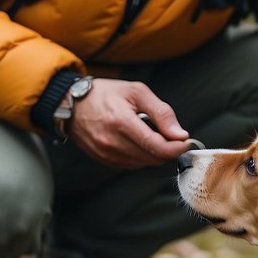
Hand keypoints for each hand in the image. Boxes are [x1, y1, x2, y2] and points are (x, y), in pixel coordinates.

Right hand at [68, 79, 193, 168]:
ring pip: (144, 163)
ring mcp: (106, 153)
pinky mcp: (104, 160)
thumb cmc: (105, 94)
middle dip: (166, 148)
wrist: (72, 104)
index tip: (185, 141)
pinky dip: (140, 156)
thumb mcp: (137, 92)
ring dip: (153, 152)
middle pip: (153, 157)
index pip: (157, 146)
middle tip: (168, 134)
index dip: (176, 147)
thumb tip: (179, 134)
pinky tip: (136, 141)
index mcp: (121, 122)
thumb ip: (161, 113)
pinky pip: (132, 165)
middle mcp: (112, 141)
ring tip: (147, 133)